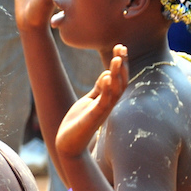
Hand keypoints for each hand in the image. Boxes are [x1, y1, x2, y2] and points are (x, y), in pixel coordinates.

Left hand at [56, 44, 128, 158]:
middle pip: (121, 81)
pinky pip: (104, 102)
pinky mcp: (94, 117)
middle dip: (122, 65)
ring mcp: (103, 110)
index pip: (118, 78)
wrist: (68, 143)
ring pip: (116, 90)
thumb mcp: (89, 101)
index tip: (120, 47)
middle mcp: (108, 104)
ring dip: (117, 74)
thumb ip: (98, 89)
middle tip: (122, 47)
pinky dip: (106, 89)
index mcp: (107, 99)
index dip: (121, 63)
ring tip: (117, 59)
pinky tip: (106, 77)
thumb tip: (106, 74)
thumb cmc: (78, 122)